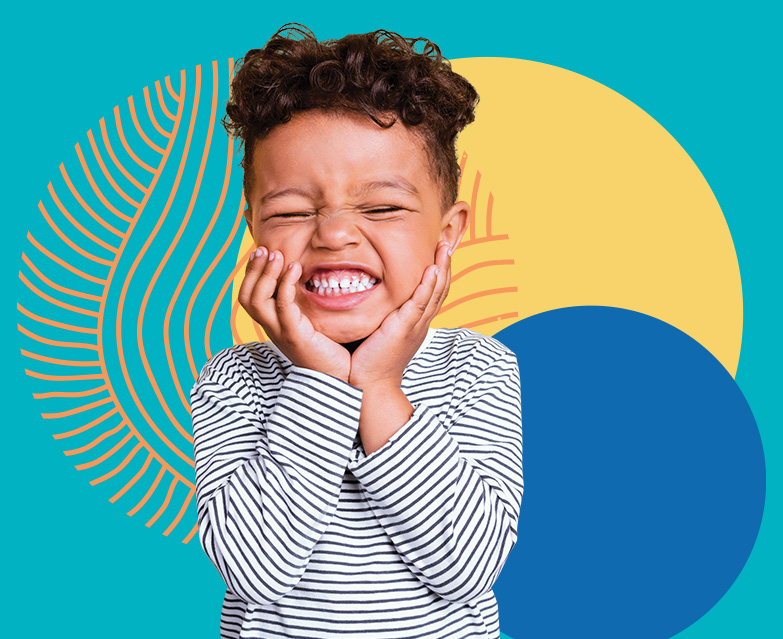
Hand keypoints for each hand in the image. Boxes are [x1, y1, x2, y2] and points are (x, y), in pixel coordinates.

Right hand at [238, 247, 350, 380]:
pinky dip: (284, 285)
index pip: (250, 296)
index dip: (252, 274)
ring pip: (256, 301)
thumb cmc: (331, 352)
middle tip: (263, 249)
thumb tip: (316, 277)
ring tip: (276, 254)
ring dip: (265, 274)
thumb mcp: (314, 323)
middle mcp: (272, 328)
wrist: (340, 379)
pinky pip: (282, 307)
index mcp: (274, 325)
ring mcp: (281, 333)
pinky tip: (295, 268)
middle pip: (246, 296)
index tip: (262, 252)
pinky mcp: (295, 336)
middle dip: (253, 270)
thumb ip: (308, 304)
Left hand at [349, 240, 452, 389]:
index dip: (439, 273)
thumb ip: (383, 317)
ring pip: (435, 293)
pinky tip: (432, 269)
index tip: (438, 254)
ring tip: (444, 248)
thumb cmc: (371, 362)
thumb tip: (375, 301)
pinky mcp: (404, 329)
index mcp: (416, 323)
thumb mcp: (381, 333)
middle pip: (440, 290)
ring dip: (441, 269)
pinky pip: (420, 304)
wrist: (369, 385)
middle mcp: (420, 323)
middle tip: (446, 244)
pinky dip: (428, 286)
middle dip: (445, 266)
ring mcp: (414, 325)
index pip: (433, 293)